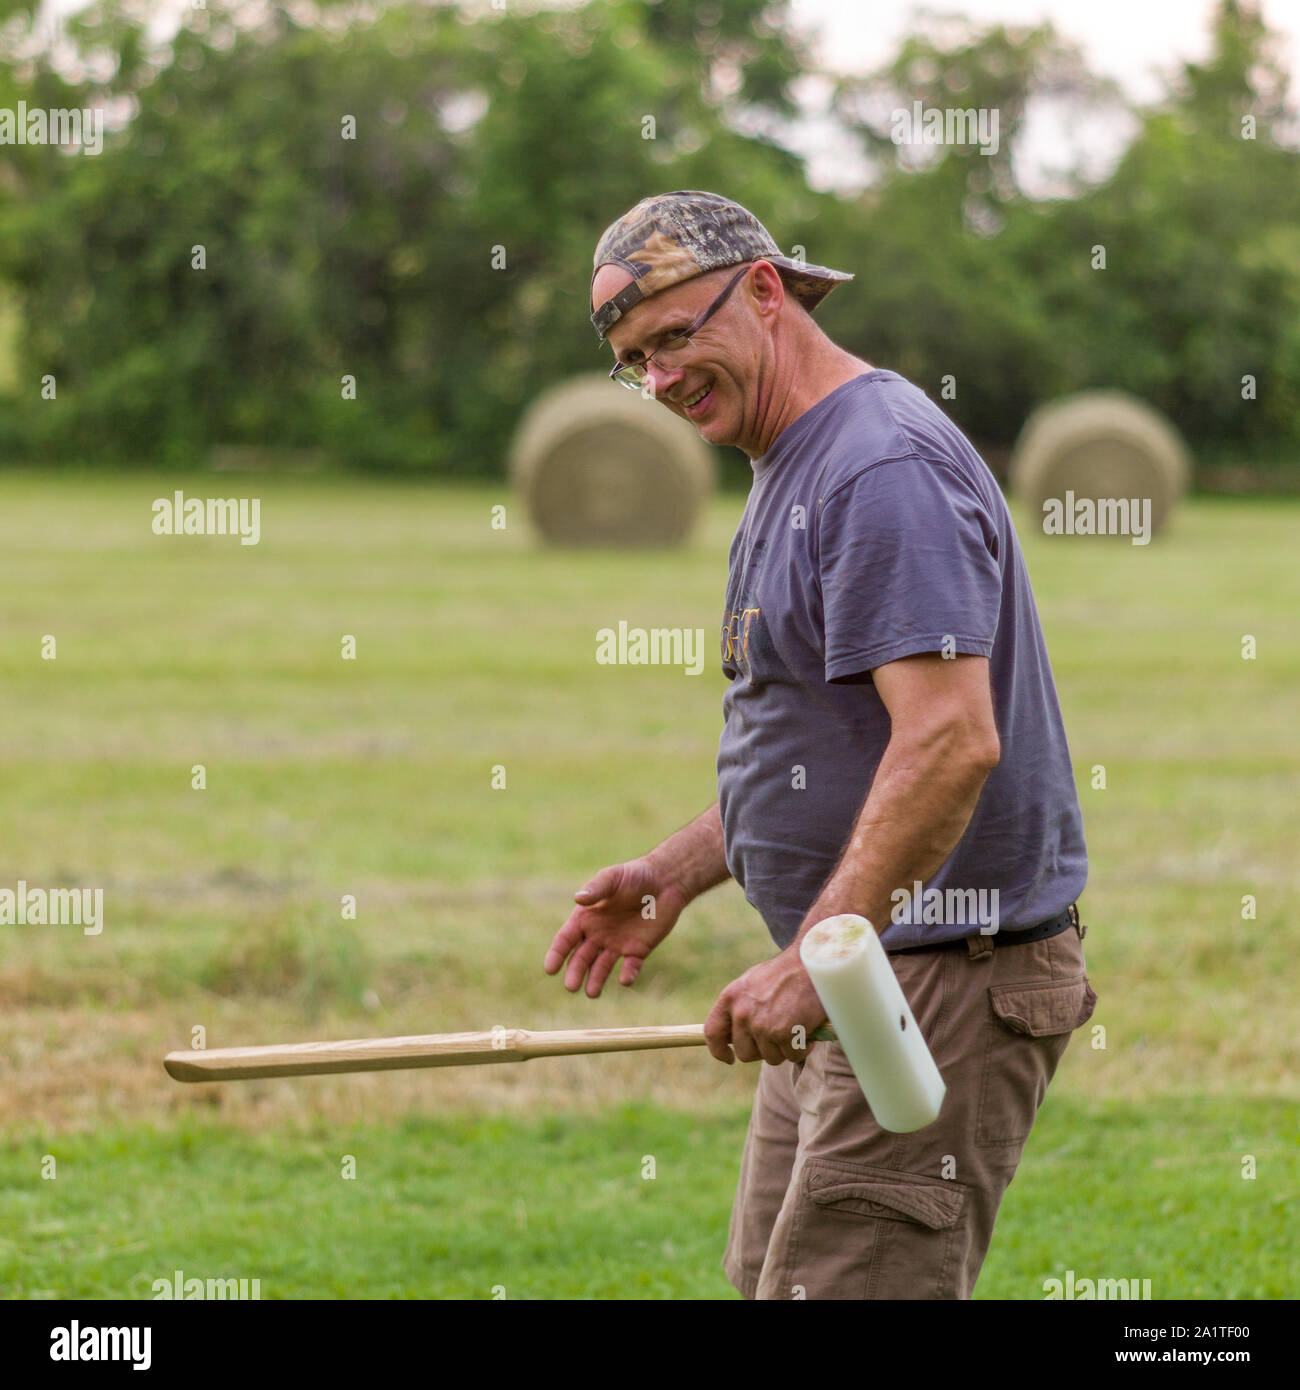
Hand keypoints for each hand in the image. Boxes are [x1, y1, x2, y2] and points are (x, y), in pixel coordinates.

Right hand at [543, 858, 685, 997]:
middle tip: (571, 987)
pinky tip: (625, 979)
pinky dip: (627, 974)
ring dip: (595, 980)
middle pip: (581, 958)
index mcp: (586, 917)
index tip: (550, 969)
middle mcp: (598, 934)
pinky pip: (630, 966)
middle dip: (575, 972)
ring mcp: (617, 944)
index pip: (566, 939)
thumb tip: (578, 899)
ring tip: (592, 993)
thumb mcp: (613, 878)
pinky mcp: (638, 950)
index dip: (557, 954)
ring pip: (601, 967)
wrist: (665, 881)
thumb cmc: (635, 875)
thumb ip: (597, 889)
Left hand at [705, 949, 826, 1065]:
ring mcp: (762, 1025)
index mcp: (731, 997)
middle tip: (778, 1037)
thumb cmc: (785, 973)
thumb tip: (734, 1034)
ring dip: (785, 1049)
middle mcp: (742, 1013)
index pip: (712, 1033)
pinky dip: (802, 1048)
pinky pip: (792, 1055)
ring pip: (771, 1058)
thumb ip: (740, 1006)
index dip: (719, 1050)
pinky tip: (807, 1029)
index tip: (729, 1057)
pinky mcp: (783, 1034)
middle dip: (763, 1051)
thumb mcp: (752, 983)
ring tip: (796, 1027)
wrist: (812, 962)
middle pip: (745, 1053)